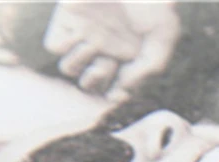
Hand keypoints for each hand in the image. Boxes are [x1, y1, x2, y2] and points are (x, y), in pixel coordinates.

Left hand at [43, 1, 179, 101]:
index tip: (119, 92)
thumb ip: (147, 70)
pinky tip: (81, 33)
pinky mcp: (66, 18)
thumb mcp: (164, 38)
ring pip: (68, 69)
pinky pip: (54, 47)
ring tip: (96, 44)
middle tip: (109, 61)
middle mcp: (102, 47)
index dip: (115, 95)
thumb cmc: (153, 3)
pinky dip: (66, 46)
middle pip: (87, 85)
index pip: (112, 89)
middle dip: (96, 80)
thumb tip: (120, 92)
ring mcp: (83, 33)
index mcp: (124, 55)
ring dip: (80, 62)